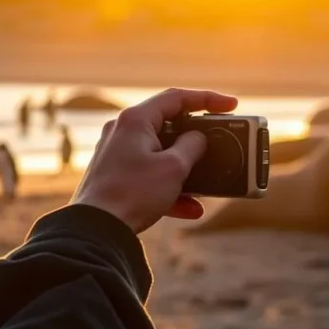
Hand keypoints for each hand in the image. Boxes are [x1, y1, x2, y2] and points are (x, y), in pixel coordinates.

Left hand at [71, 88, 237, 233]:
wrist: (96, 230)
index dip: (207, 99)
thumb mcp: (174, 168)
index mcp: (135, 120)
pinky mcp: (114, 176)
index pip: (176, 98)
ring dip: (185, 170)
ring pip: (160, 155)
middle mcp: (122, 131)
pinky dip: (169, 188)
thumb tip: (197, 138)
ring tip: (208, 184)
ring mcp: (116, 154)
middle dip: (196, 141)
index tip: (231, 105)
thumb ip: (192, 146)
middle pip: (168, 126)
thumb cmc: (133, 193)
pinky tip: (190, 209)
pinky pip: (148, 176)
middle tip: (218, 144)